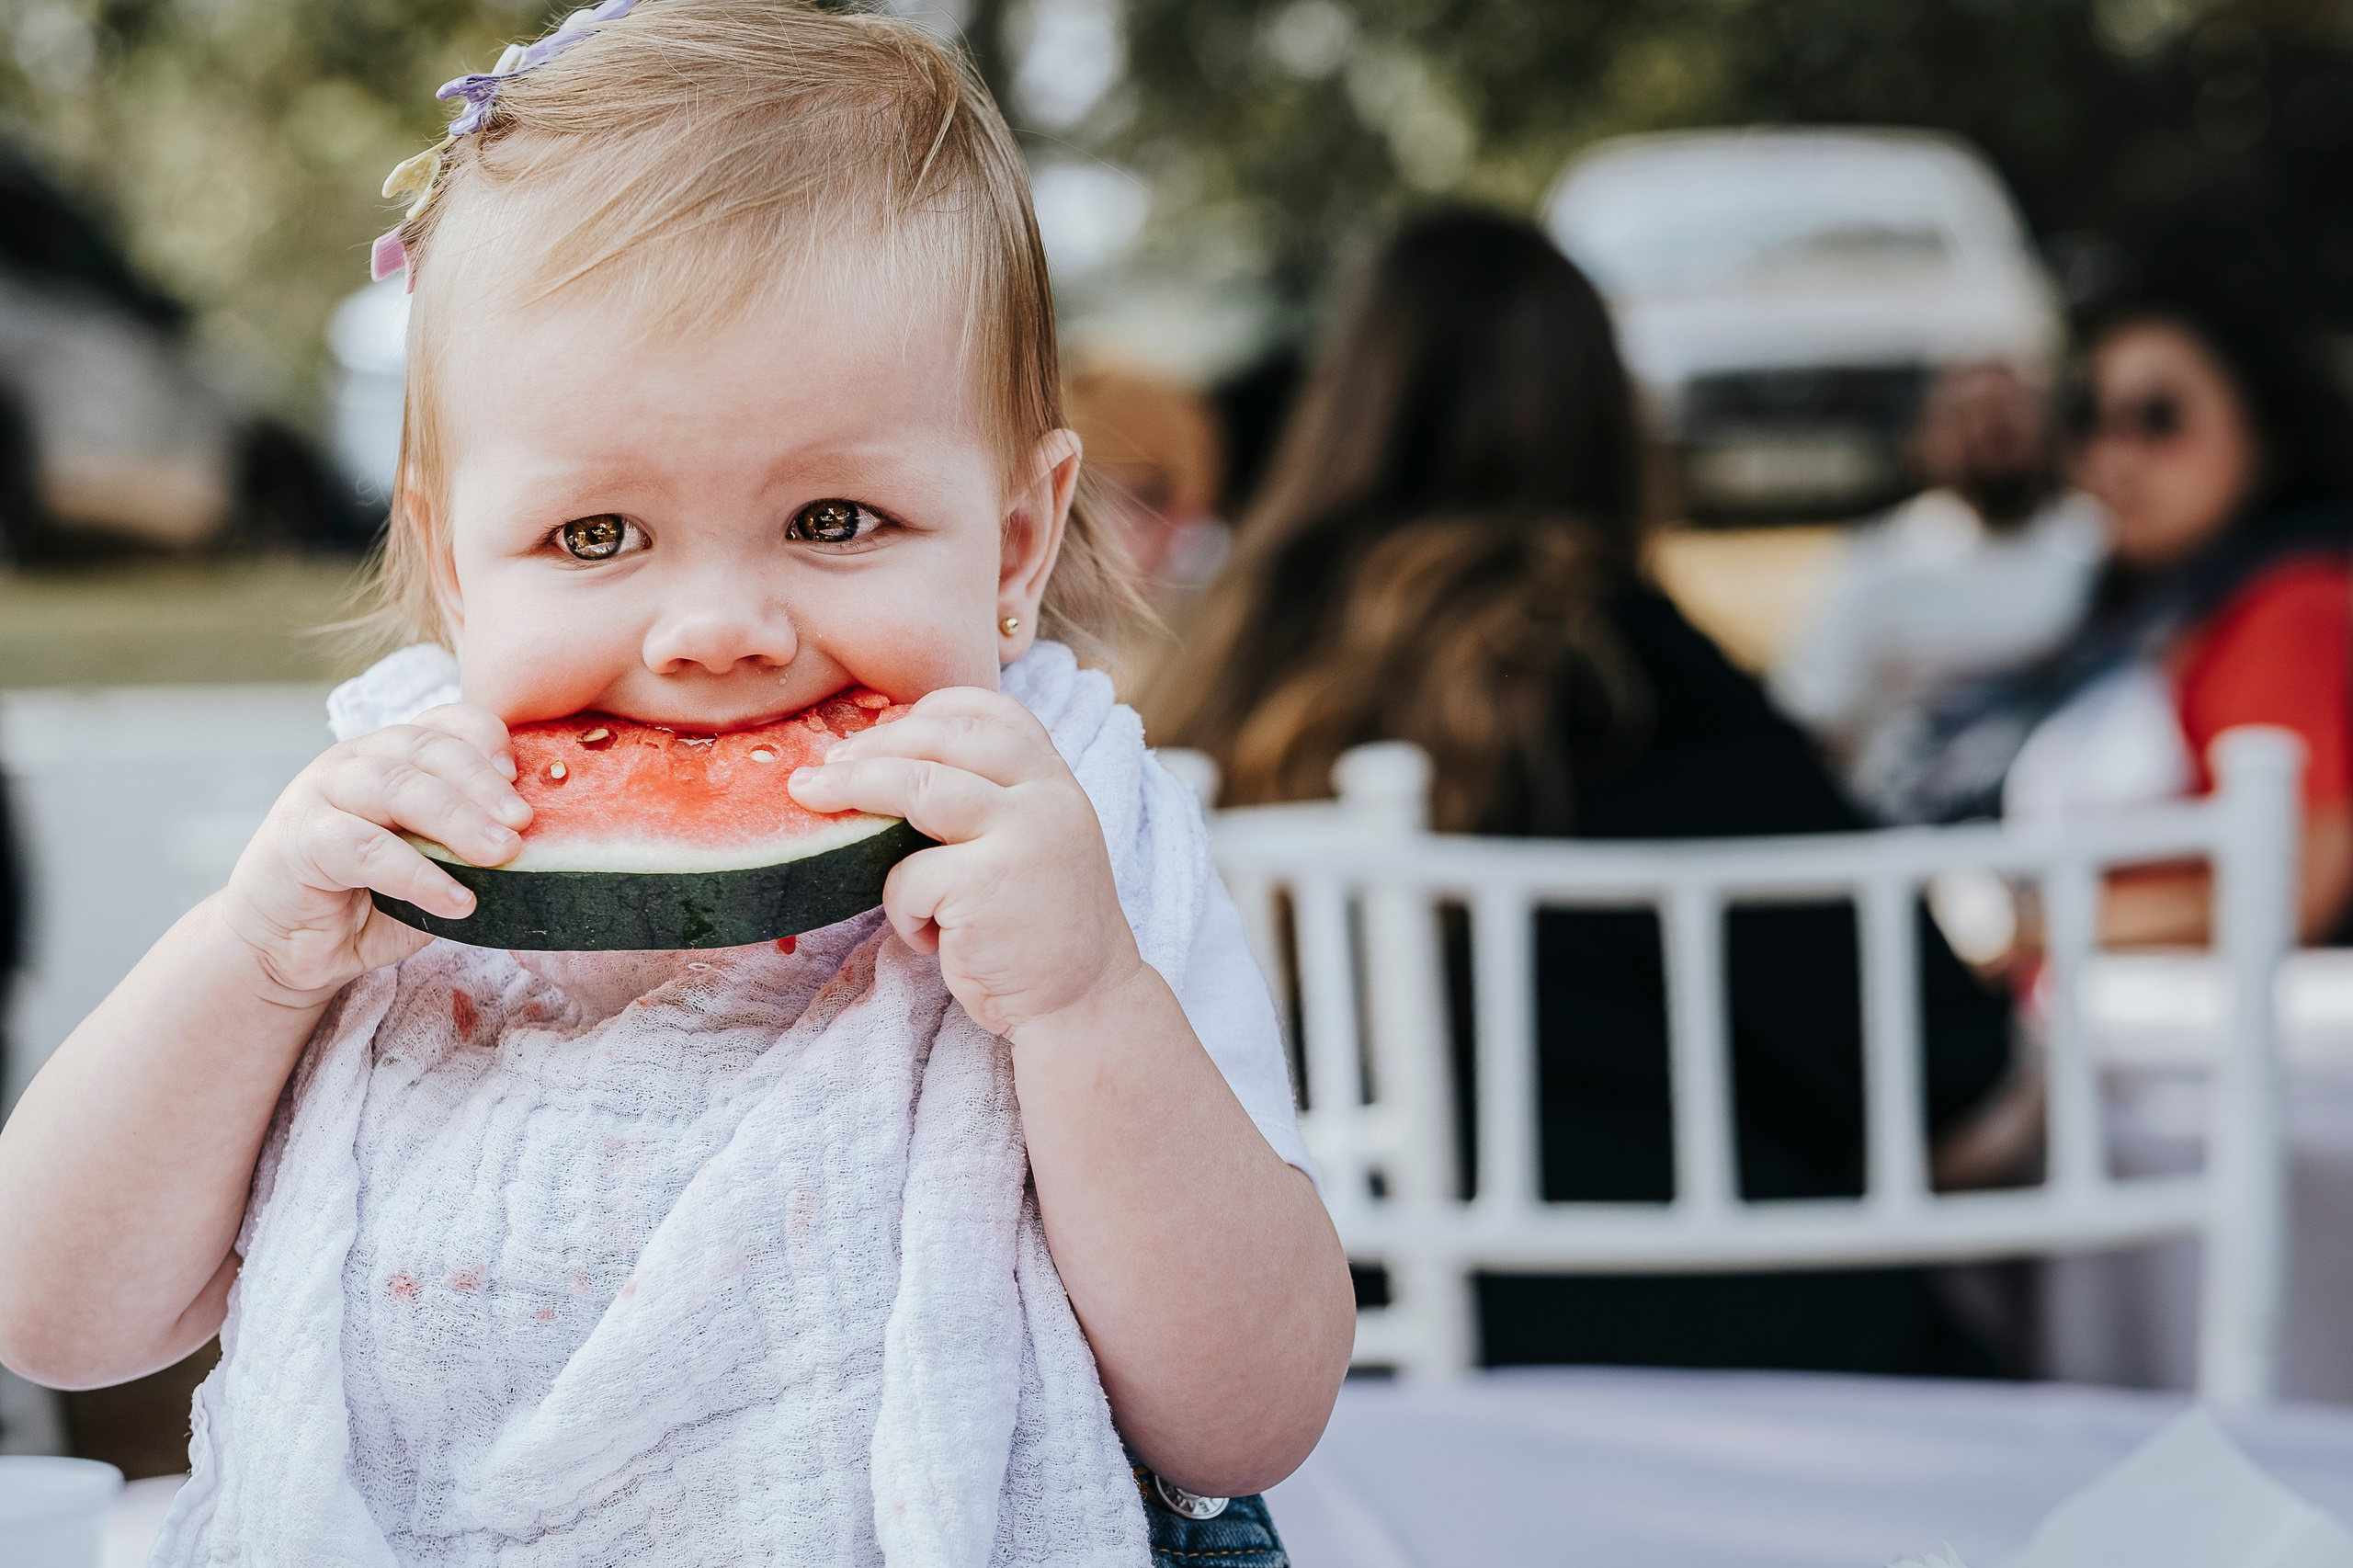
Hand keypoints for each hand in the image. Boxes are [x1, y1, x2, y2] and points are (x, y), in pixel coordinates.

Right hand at [217, 705, 530, 1002]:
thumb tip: (537, 846)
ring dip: (457, 820)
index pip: (443, 723)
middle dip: (482, 784)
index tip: (522, 775)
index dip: (485, 739)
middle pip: (426, 750)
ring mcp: (320, 793)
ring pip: (396, 788)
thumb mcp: (434, 865)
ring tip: (503, 854)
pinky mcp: (298, 840)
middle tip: (523, 823)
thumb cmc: (371, 901)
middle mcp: (355, 761)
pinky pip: (366, 848)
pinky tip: (458, 900)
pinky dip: (418, 873)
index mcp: (392, 754)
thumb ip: (471, 846)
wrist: (288, 948)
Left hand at [788, 686, 1139, 1036]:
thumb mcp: (1035, 844)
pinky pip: (906, 877)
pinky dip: (903, 910)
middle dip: (871, 746)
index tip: (884, 728)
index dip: (930, 710)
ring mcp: (1020, 836)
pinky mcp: (987, 884)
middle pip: (941, 739)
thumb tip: (888, 764)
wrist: (1085, 1003)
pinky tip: (929, 938)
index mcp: (1055, 780)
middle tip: (822, 769)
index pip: (992, 711)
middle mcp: (1045, 796)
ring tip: (808, 795)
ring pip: (914, 786)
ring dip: (851, 788)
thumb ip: (993, 802)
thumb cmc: (1040, 927)